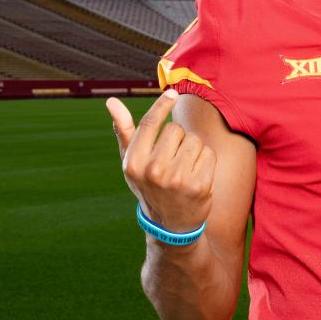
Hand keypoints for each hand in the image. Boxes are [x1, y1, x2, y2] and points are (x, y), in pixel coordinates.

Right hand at [108, 90, 215, 233]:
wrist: (170, 225)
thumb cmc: (149, 185)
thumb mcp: (132, 162)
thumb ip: (124, 131)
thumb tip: (111, 101)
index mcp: (133, 163)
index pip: (150, 123)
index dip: (162, 105)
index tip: (173, 94)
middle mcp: (153, 171)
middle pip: (175, 129)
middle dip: (177, 139)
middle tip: (172, 160)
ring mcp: (177, 179)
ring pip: (194, 140)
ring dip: (193, 149)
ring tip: (184, 169)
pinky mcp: (199, 186)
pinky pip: (209, 153)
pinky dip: (206, 161)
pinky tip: (196, 177)